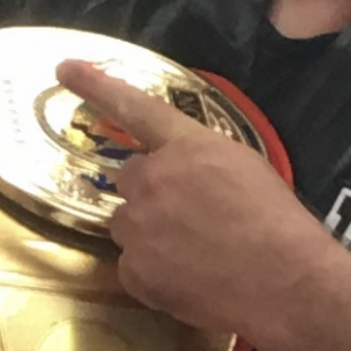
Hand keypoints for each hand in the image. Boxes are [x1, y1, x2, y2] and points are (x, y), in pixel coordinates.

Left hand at [57, 59, 338, 347]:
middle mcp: (152, 179)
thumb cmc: (278, 223)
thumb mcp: (245, 168)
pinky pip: (131, 267)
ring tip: (193, 253)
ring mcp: (138, 227)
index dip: (96, 85)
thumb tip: (185, 172)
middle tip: (188, 219)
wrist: (286, 282)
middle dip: (150, 195)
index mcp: (186, 146)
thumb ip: (202, 160)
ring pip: (127, 225)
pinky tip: (187, 279)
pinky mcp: (134, 271)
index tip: (64, 69)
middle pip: (129, 180)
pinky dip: (153, 274)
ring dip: (149, 234)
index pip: (134, 107)